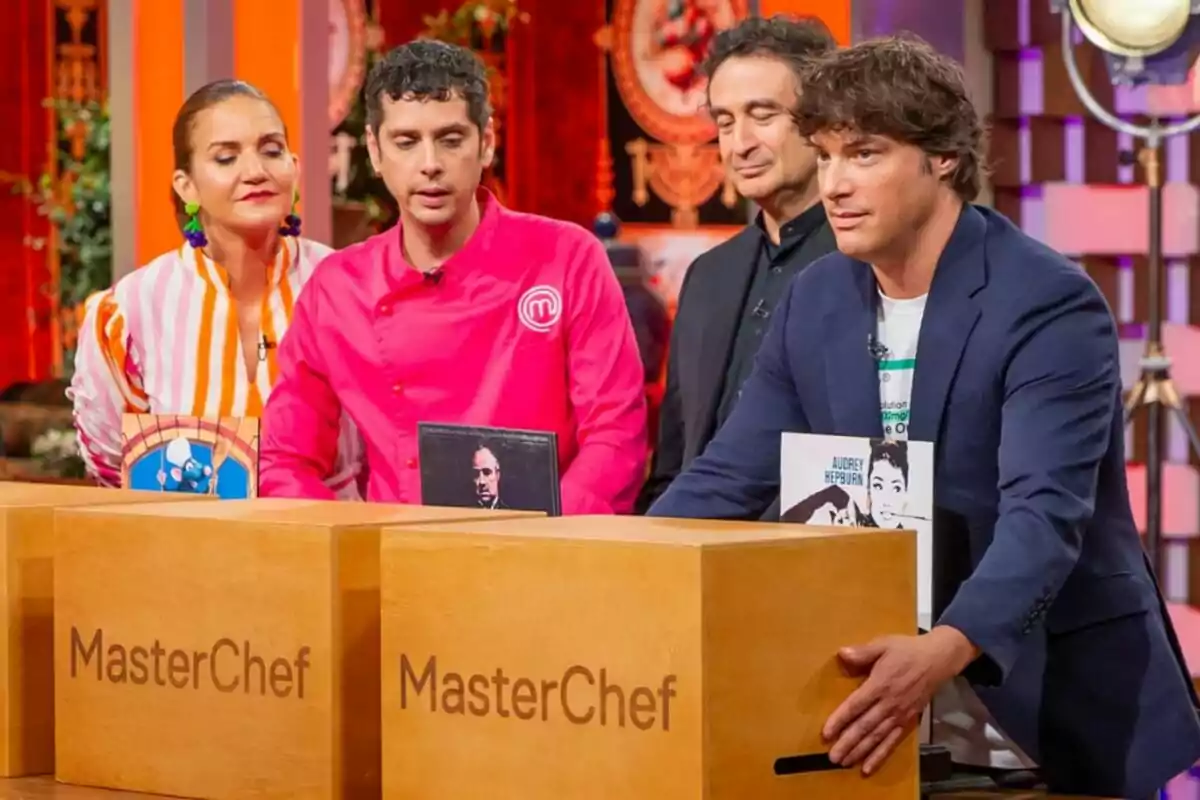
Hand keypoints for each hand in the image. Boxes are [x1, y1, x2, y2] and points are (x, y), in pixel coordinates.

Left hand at [823, 626, 978, 774]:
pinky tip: (868, 767)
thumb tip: (841, 653)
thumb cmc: (907, 650)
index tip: (826, 733)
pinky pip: (892, 741)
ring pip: (877, 737)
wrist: (938, 660)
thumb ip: (863, 652)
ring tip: (844, 763)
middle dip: (848, 742)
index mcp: (880, 684)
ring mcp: (899, 715)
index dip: (840, 720)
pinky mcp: (908, 722)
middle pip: (865, 726)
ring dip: (860, 751)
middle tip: (832, 756)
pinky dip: (880, 755)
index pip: (856, 705)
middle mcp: (889, 703)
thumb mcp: (883, 644)